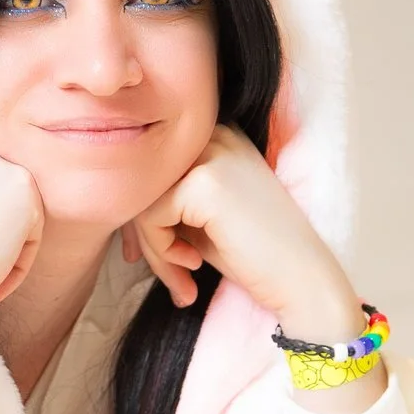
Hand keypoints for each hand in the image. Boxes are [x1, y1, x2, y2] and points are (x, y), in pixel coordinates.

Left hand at [121, 126, 361, 333]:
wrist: (302, 279)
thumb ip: (163, 201)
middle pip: (143, 179)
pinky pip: (150, 216)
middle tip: (171, 275)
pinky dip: (161, 251)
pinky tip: (193, 266)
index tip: (154, 255)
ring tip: (182, 278)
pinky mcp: (205, 182)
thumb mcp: (200, 218)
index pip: (151, 166)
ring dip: (153, 249)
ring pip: (142, 199)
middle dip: (144, 235)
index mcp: (215, 136)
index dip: (143, 215)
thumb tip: (111, 203)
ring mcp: (211, 154)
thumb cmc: (252, 254)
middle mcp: (214, 134)